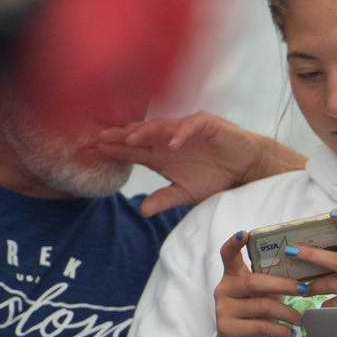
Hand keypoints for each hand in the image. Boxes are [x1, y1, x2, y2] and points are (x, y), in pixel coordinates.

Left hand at [95, 113, 305, 215]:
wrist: (245, 168)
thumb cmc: (215, 177)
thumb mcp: (186, 193)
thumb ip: (165, 199)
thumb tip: (143, 212)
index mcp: (160, 155)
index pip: (132, 151)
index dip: (113, 150)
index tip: (91, 151)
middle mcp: (168, 139)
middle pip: (140, 135)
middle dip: (120, 136)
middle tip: (98, 138)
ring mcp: (185, 129)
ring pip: (161, 127)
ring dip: (146, 132)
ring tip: (129, 139)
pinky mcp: (205, 124)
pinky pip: (190, 126)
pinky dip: (181, 134)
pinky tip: (172, 143)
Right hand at [210, 230, 304, 336]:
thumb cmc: (256, 315)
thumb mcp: (263, 296)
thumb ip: (274, 282)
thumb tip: (307, 271)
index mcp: (232, 276)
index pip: (228, 255)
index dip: (234, 243)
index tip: (245, 233)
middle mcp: (224, 290)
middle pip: (254, 281)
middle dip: (283, 285)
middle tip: (305, 290)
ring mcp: (223, 310)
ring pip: (261, 306)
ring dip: (287, 312)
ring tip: (302, 318)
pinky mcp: (228, 330)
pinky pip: (259, 326)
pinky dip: (279, 329)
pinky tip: (290, 332)